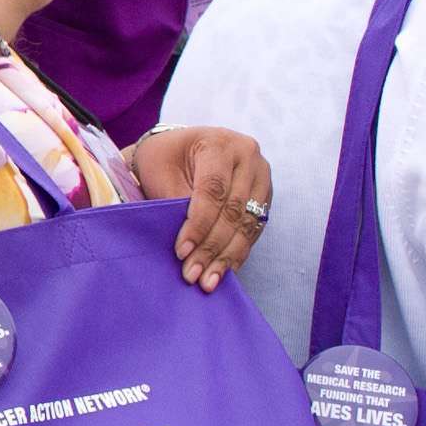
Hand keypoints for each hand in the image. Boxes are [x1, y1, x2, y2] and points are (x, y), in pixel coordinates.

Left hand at [130, 125, 273, 291]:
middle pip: (233, 210)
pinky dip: (237, 252)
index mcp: (219, 144)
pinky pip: (254, 229)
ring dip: (226, 256)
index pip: (213, 190)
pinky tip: (223, 271)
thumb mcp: (161, 170)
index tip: (182, 252)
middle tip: (193, 275)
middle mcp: (248, 157)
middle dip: (211, 247)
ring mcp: (261, 177)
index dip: (198, 224)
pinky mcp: (264, 197)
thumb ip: (176, 201)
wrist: (181, 148)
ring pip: (247, 224)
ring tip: (208, 282)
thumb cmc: (165, 158)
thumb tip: (189, 245)